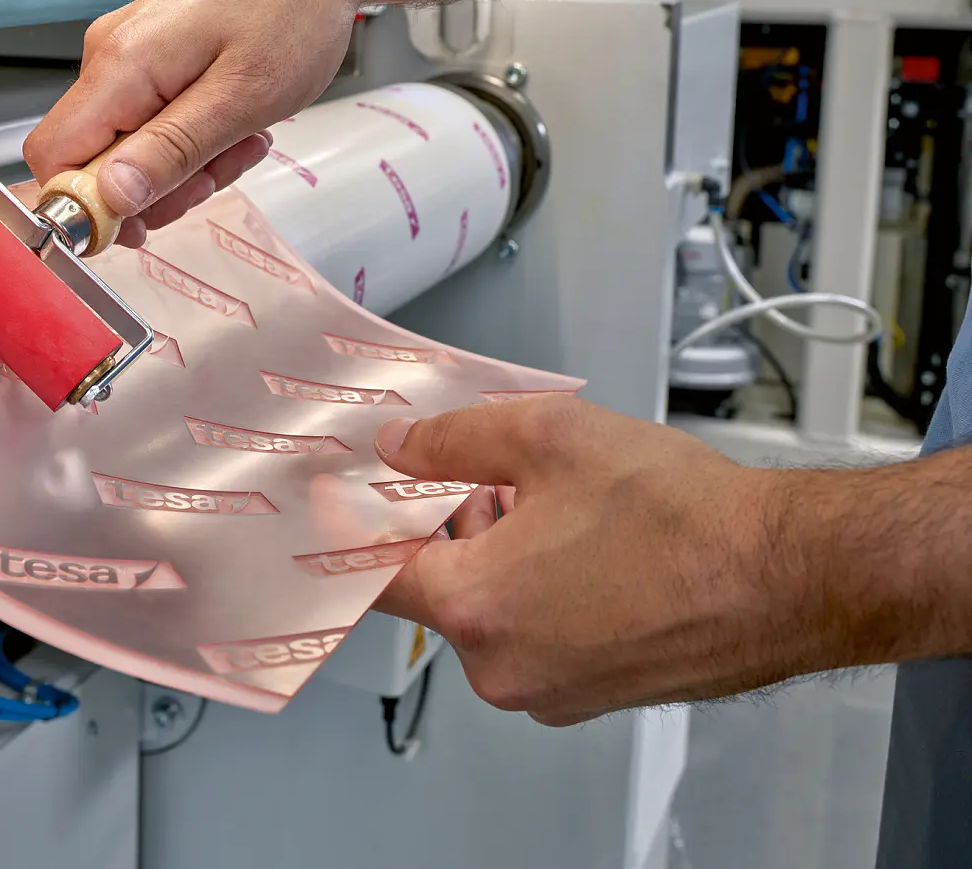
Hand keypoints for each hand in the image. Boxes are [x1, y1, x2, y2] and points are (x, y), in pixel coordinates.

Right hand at [22, 0, 369, 246]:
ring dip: (183, 163)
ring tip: (241, 138)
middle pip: (91, 159)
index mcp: (120, 65)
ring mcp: (127, 55)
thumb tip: (111, 197)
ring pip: (127, 146)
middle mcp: (109, 57)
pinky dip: (190, 136)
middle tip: (217, 174)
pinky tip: (234, 120)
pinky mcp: (148, 57)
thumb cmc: (291, 12)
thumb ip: (172, 150)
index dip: (84, 204)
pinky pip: (149, 120)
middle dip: (154, 185)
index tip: (140, 226)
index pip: (51, 155)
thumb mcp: (241, 98)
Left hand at [370, 395, 814, 725]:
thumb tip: (400, 447)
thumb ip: (454, 439)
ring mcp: (550, 690)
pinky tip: (584, 544)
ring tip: (552, 501)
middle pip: (437, 588)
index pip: (375, 574)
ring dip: (501, 554)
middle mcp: (504, 667)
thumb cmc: (686, 518)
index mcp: (478, 608)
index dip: (356, 528)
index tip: (342, 504)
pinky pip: (534, 635)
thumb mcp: (549, 436)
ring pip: (489, 610)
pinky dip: (540, 589)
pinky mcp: (591, 696)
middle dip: (450, 525)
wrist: (789, 576)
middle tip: (486, 474)